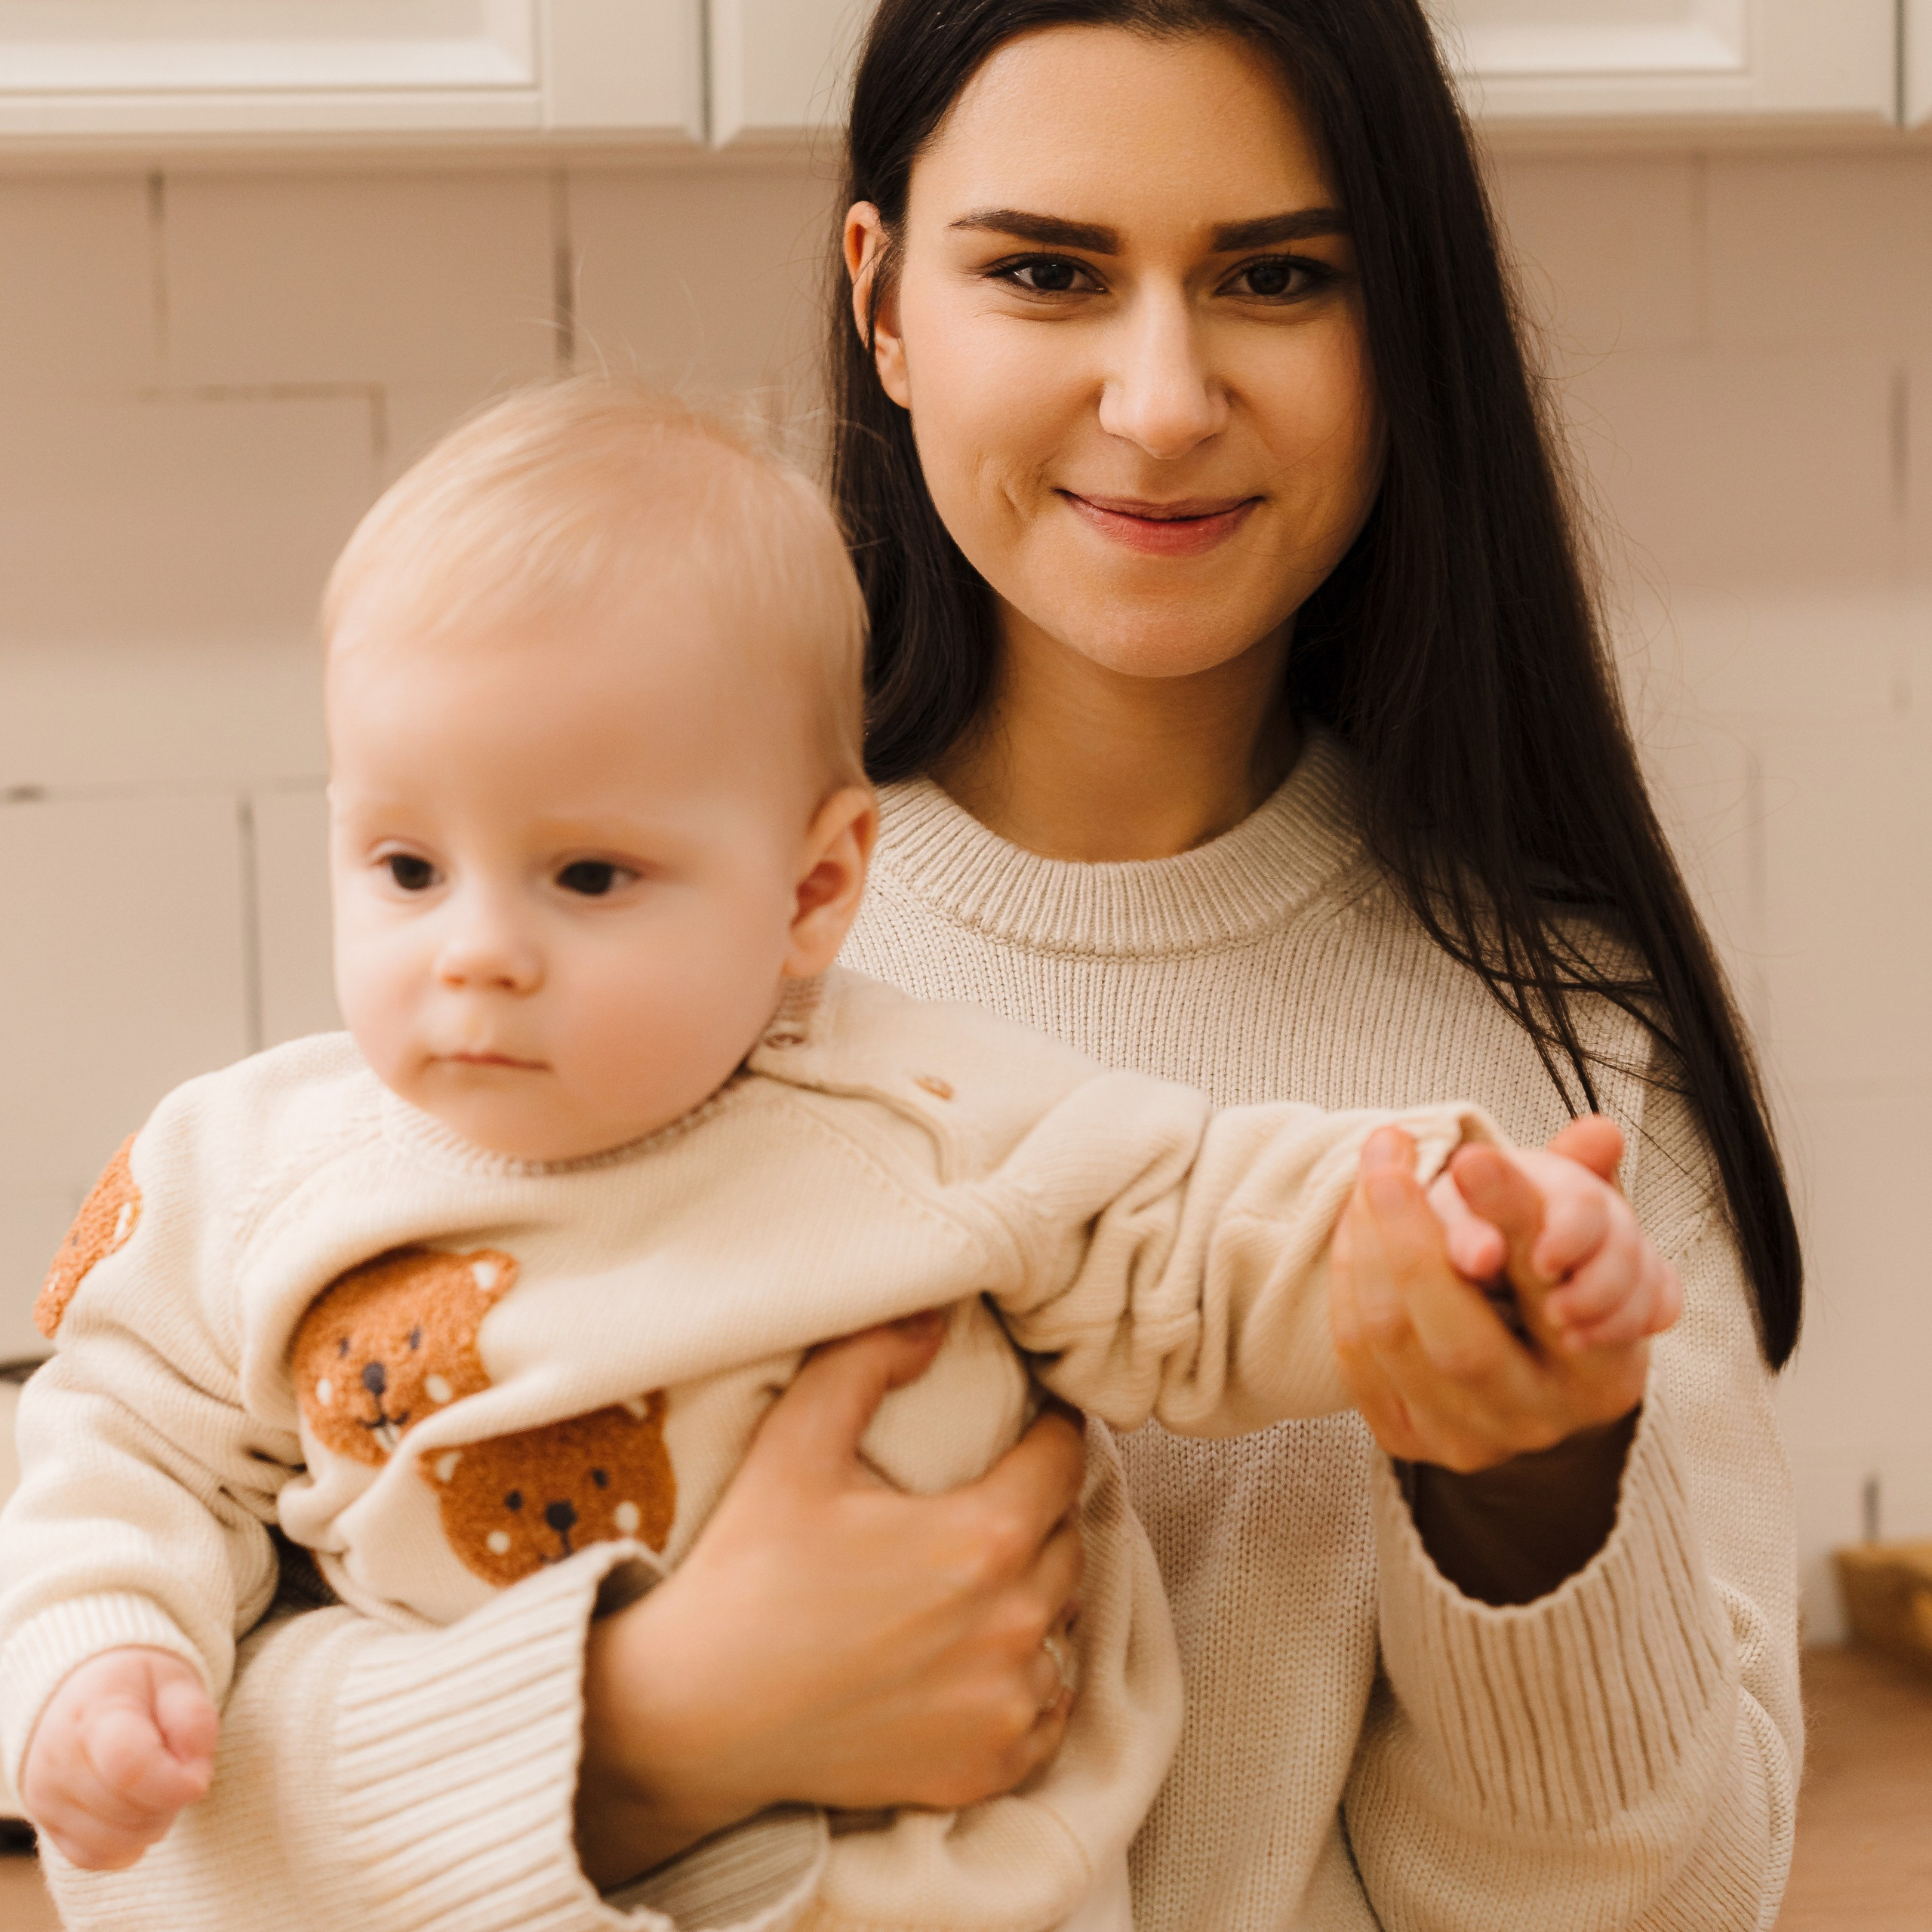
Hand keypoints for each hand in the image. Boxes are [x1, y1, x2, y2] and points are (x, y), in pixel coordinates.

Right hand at [21, 1648, 218, 1870]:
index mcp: (94, 1713)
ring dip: (151, 1823)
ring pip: (113, 1842)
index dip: (175, 1784)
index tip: (199, 1778)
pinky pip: (93, 1859)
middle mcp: (58, 1760)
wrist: (82, 1690)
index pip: (130, 1768)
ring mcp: (45, 1797)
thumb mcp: (177, 1682)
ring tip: (157, 1785)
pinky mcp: (44, 1825)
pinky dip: (126, 1844)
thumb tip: (195, 1778)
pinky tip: (137, 1811)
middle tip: (177, 1768)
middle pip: (127, 1811)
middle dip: (170, 1799)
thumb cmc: (138, 1685)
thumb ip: (194, 1722)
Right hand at [576, 1314, 1085, 1888]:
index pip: (1063, 1461)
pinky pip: (1048, 1709)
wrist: (694, 1717)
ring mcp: (1005, 1705)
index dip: (1053, 1430)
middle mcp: (1013, 1625)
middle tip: (999, 1492)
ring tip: (985, 1573)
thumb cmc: (746, 1572)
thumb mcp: (794, 1443)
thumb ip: (866, 1361)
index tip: (1038, 1420)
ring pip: (1062, 1624)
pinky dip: (1029, 1679)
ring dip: (1037, 1593)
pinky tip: (981, 1655)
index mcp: (982, 1540)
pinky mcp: (987, 1768)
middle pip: (1070, 1540)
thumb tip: (933, 1321)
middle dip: (1043, 1509)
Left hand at [1333, 1121, 1664, 1474]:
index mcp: (1601, 1374)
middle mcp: (1537, 1419)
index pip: (1552, 1294)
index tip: (1471, 1158)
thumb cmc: (1554, 1292)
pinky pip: (1357, 1354)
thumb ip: (1585, 1185)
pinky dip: (1349, 1280)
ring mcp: (1469, 1438)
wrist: (1525, 1379)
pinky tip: (1354, 1227)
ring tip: (1371, 1176)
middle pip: (1461, 1340)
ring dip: (1367, 1246)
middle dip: (1413, 1237)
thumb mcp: (1585, 1242)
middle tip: (1388, 1156)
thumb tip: (1597, 1134)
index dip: (1511, 1222)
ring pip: (1394, 1339)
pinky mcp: (1408, 1439)